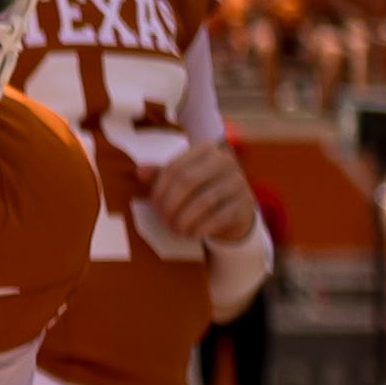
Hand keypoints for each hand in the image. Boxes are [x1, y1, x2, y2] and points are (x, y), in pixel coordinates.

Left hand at [143, 135, 260, 253]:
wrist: (232, 210)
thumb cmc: (198, 191)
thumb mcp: (179, 180)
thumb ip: (160, 175)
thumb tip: (138, 171)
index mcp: (206, 150)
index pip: (174, 168)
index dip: (159, 190)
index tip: (153, 205)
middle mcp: (226, 161)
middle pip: (187, 182)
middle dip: (170, 205)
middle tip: (163, 219)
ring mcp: (239, 181)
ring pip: (203, 201)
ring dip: (183, 220)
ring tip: (175, 229)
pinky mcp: (246, 203)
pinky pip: (219, 217)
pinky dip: (200, 228)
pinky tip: (192, 234)